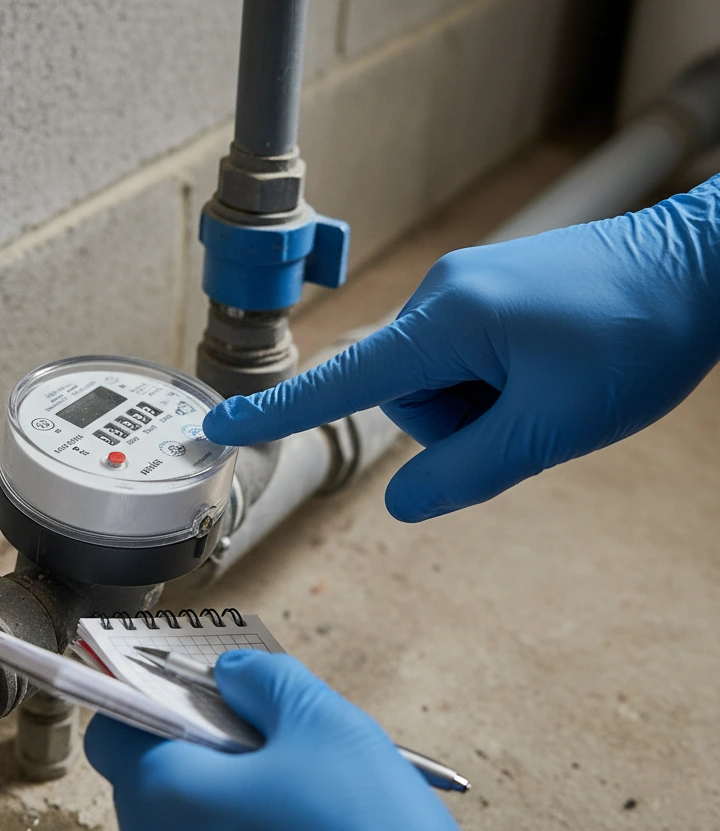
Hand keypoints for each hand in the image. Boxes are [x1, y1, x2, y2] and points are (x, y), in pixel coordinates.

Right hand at [203, 177, 719, 521]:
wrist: (709, 266)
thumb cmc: (637, 334)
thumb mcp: (550, 427)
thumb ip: (465, 475)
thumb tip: (404, 504)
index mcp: (446, 322)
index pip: (341, 381)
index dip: (277, 411)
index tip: (220, 423)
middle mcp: (443, 298)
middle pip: (409, 400)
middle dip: (460, 427)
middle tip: (532, 413)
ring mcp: (468, 293)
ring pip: (442, 387)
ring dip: (486, 409)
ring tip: (551, 388)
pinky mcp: (492, 297)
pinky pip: (469, 361)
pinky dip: (500, 386)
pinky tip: (552, 371)